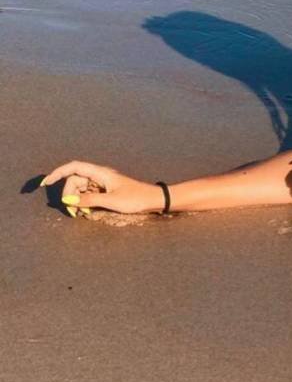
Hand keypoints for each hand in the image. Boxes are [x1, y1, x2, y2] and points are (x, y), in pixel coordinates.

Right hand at [39, 160, 161, 216]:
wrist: (154, 200)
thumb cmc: (135, 199)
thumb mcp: (110, 201)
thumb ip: (88, 200)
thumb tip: (68, 199)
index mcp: (101, 173)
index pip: (74, 167)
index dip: (58, 173)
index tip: (46, 184)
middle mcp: (100, 175)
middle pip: (75, 180)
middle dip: (70, 194)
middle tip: (74, 211)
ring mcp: (103, 183)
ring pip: (81, 188)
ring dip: (77, 200)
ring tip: (83, 214)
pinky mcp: (106, 190)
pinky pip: (89, 194)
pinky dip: (85, 202)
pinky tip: (88, 212)